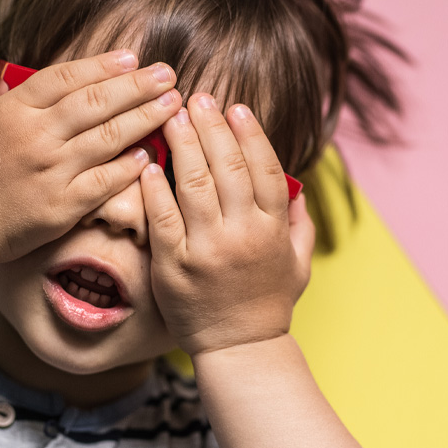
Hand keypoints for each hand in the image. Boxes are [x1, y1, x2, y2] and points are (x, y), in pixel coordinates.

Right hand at [0, 50, 181, 262]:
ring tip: (172, 104)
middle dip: (137, 85)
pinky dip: (130, 166)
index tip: (132, 57)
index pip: (66, 78)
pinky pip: (106, 181)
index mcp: (12, 110)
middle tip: (167, 73)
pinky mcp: (62, 206)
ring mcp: (51, 172)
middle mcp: (35, 137)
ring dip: (145, 118)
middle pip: (96, 102)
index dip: (102, 65)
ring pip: (109, 138)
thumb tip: (7, 77)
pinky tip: (150, 153)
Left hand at [140, 94, 314, 356]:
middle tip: (197, 98)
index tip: (235, 108)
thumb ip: (299, 225)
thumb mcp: (298, 264)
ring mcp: (206, 249)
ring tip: (173, 116)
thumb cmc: (268, 304)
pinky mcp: (173, 265)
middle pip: (227, 168)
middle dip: (212, 127)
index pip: (263, 169)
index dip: (249, 134)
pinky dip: (154, 188)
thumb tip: (297, 191)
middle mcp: (242, 235)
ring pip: (194, 185)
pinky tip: (147, 163)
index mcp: (272, 229)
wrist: (239, 349)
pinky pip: (162, 218)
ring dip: (183, 145)